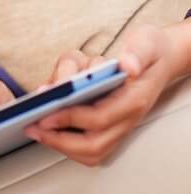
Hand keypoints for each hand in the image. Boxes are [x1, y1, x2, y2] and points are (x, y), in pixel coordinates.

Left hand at [25, 24, 175, 165]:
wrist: (161, 59)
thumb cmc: (149, 51)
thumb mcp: (145, 42)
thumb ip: (136, 53)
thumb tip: (127, 66)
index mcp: (133, 98)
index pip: (99, 117)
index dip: (69, 117)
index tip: (44, 114)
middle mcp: (127, 118)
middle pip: (94, 144)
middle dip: (60, 139)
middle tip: (32, 128)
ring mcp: (120, 126)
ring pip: (92, 152)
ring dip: (61, 145)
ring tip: (35, 131)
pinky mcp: (112, 127)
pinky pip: (91, 147)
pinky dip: (68, 144)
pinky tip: (48, 130)